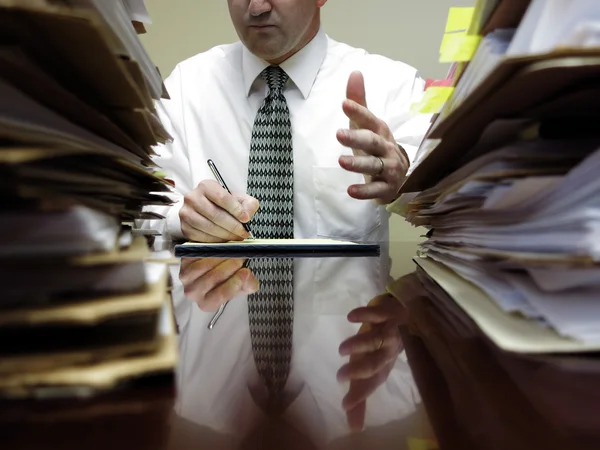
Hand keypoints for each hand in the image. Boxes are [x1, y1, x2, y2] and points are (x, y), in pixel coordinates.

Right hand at [179, 180, 258, 241]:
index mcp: (206, 186)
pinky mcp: (185, 227)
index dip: (236, 209)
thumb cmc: (222, 204)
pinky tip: (225, 239)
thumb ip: (248, 204)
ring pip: (209, 227)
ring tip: (237, 237)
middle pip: (215, 214)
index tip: (246, 219)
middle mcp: (193, 197)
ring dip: (226, 235)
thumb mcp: (237, 198)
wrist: (203, 209)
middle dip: (233, 226)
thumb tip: (247, 215)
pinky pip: (202, 237)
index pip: (222, 197)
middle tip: (244, 232)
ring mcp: (186, 213)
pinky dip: (216, 241)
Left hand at [179, 258, 258, 310]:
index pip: (220, 295)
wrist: (215, 266)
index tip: (245, 272)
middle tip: (241, 258)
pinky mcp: (184, 262)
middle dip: (230, 266)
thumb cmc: (228, 279)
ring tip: (233, 252)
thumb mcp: (242, 284)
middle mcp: (194, 293)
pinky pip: (197, 255)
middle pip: (212, 279)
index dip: (234, 283)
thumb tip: (247, 277)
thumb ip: (249, 284)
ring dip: (221, 257)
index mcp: (208, 303)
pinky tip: (221, 247)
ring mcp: (186, 278)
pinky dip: (210, 250)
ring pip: (203, 266)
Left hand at [337, 71, 409, 204]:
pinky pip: (376, 189)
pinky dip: (365, 191)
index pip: (369, 119)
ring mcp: (389, 168)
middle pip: (372, 142)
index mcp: (380, 131)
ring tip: (341, 161)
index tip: (344, 103)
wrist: (400, 176)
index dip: (358, 111)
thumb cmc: (378, 147)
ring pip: (374, 165)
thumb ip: (359, 101)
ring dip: (358, 164)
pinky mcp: (387, 188)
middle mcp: (387, 148)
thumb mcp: (368, 125)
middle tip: (338, 134)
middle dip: (356, 138)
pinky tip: (351, 191)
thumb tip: (354, 72)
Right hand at [337, 293, 406, 431]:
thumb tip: (354, 428)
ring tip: (342, 350)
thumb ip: (360, 395)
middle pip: (375, 363)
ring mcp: (390, 331)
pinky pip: (378, 314)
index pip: (372, 384)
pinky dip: (365, 315)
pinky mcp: (388, 313)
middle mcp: (388, 352)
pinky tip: (351, 317)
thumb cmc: (382, 346)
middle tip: (340, 377)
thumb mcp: (371, 369)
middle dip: (358, 371)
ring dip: (359, 344)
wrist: (404, 315)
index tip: (344, 405)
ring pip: (375, 339)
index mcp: (384, 366)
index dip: (360, 395)